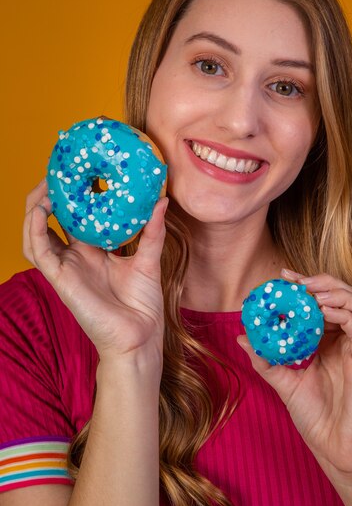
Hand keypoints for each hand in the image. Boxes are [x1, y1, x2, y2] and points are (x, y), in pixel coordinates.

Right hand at [24, 179, 167, 366]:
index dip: (71, 194)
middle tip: (57, 169)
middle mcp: (75, 256)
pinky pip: (38, 251)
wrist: (139, 337)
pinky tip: (41, 210)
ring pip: (36, 232)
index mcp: (93, 250)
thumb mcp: (149, 260)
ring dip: (35, 208)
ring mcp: (65, 267)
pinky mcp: (60, 279)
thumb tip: (162, 200)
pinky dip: (35, 229)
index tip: (78, 168)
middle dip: (49, 194)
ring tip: (44, 186)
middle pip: (51, 220)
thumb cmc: (143, 304)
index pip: (75, 216)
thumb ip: (152, 231)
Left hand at [237, 268, 351, 481]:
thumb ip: (265, 359)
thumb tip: (242, 338)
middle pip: (346, 296)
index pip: (325, 301)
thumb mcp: (284, 382)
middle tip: (298, 281)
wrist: (334, 450)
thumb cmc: (315, 416)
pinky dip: (345, 313)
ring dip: (337, 292)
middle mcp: (348, 341)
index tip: (284, 276)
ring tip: (312, 292)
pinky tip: (323, 312)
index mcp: (331, 341)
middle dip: (322, 281)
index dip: (307, 284)